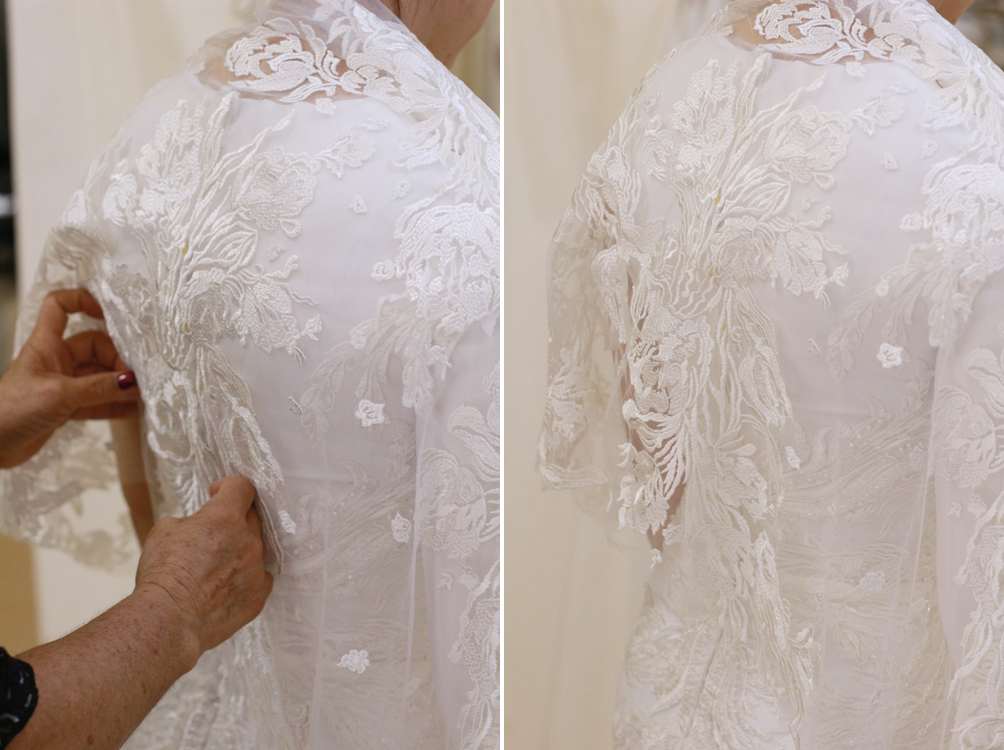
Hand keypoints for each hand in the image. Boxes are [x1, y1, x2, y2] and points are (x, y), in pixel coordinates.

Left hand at [0, 289, 140, 468]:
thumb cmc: (11, 410)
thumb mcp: (59, 395)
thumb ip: (99, 388)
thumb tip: (133, 382)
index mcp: (46, 344)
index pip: (60, 306)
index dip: (83, 301)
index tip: (109, 313)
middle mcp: (55, 360)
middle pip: (94, 345)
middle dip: (117, 359)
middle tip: (135, 378)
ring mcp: (61, 384)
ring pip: (98, 376)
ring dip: (118, 384)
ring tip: (141, 395)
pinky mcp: (64, 407)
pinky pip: (95, 401)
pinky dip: (112, 405)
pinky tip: (130, 412)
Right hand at [134, 476, 273, 665]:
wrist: (168, 620)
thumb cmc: (162, 576)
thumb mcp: (165, 531)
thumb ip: (191, 520)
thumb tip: (198, 524)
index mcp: (225, 518)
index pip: (242, 487)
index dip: (229, 486)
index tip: (218, 493)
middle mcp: (248, 540)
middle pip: (252, 516)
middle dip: (234, 518)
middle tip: (214, 531)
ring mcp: (257, 569)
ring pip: (256, 549)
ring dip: (240, 550)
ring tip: (216, 564)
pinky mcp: (259, 595)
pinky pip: (259, 577)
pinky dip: (246, 576)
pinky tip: (226, 584)